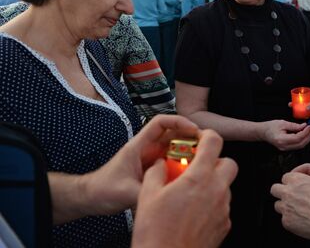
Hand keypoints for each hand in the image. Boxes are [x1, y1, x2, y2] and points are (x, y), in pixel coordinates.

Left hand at [80, 115, 199, 216]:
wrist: (91, 199)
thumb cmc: (103, 190)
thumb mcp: (126, 192)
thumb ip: (147, 192)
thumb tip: (169, 194)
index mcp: (139, 146)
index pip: (161, 123)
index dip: (179, 121)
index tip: (195, 130)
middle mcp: (148, 150)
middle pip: (174, 135)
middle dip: (191, 138)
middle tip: (207, 148)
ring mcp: (152, 160)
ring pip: (176, 150)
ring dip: (189, 153)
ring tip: (204, 162)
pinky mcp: (154, 172)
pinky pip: (173, 165)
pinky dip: (184, 168)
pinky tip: (191, 177)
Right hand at [132, 130, 237, 247]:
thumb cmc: (157, 234)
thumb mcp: (147, 196)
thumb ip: (156, 172)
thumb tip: (160, 164)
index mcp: (199, 178)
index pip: (214, 142)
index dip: (207, 136)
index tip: (199, 138)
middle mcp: (216, 190)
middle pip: (229, 163)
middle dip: (216, 161)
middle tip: (198, 167)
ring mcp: (223, 208)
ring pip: (227, 185)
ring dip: (214, 183)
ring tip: (192, 193)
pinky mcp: (224, 225)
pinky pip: (223, 205)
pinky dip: (213, 203)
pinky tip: (195, 211)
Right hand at [262, 119, 309, 150]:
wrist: (263, 132)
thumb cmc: (270, 127)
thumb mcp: (283, 123)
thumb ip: (294, 126)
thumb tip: (304, 126)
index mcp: (282, 139)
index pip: (298, 138)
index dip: (305, 132)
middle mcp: (284, 146)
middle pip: (301, 143)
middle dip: (308, 136)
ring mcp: (285, 148)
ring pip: (300, 146)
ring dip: (307, 138)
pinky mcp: (287, 148)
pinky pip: (298, 145)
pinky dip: (303, 140)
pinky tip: (305, 134)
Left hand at [271, 171, 309, 238]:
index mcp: (296, 180)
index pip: (285, 177)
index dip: (290, 183)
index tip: (294, 186)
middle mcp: (288, 193)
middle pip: (275, 189)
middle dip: (281, 193)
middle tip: (289, 197)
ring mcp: (286, 208)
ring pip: (278, 206)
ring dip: (285, 207)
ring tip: (297, 211)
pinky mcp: (287, 222)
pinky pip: (284, 220)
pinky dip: (291, 221)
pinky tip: (301, 221)